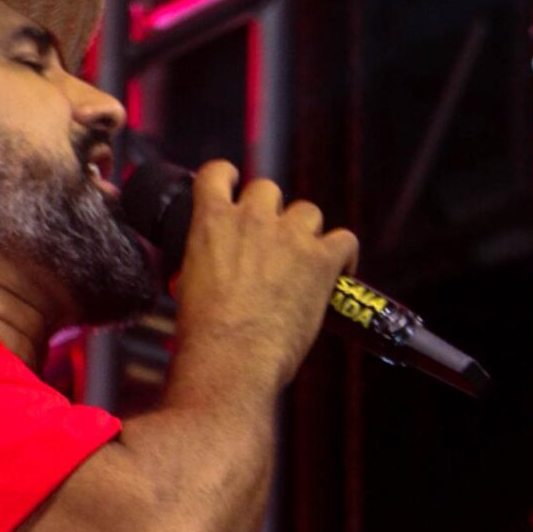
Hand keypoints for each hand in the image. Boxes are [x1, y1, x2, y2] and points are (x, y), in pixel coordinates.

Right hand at [175, 160, 359, 392]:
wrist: (229, 358)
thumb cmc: (204, 336)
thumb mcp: (188, 286)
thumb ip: (202, 266)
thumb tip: (209, 280)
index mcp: (211, 222)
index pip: (217, 173)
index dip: (228, 177)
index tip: (233, 184)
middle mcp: (251, 219)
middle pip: (268, 190)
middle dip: (271, 212)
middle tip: (270, 244)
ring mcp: (289, 237)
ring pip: (308, 211)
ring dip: (306, 231)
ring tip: (304, 261)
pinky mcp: (320, 261)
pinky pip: (345, 240)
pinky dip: (344, 254)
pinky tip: (339, 272)